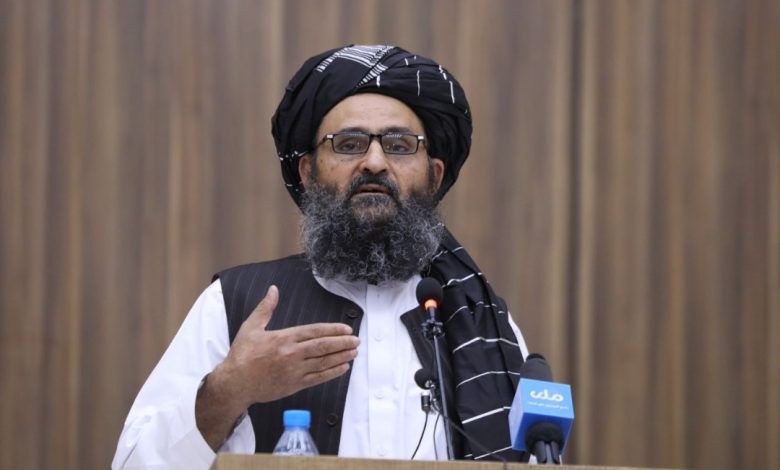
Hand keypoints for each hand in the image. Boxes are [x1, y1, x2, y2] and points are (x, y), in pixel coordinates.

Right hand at [213, 285, 359, 408]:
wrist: (235, 383)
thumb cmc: (242, 355)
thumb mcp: (251, 327)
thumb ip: (265, 308)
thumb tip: (273, 290)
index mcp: (283, 338)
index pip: (314, 332)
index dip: (333, 330)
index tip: (346, 329)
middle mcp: (292, 354)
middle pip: (323, 346)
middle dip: (343, 343)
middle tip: (356, 340)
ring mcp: (294, 371)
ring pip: (324, 362)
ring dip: (341, 357)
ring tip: (354, 352)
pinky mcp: (294, 385)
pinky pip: (318, 378)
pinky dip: (332, 373)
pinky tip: (343, 368)